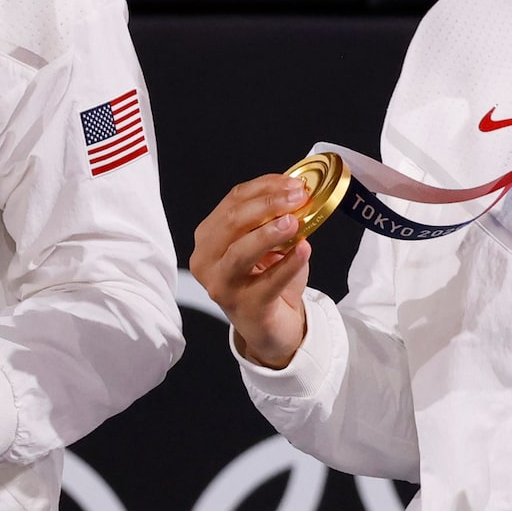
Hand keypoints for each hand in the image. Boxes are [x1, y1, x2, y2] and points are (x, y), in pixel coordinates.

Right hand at [191, 175, 314, 368]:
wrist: (271, 326)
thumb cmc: (266, 280)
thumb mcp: (267, 243)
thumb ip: (273, 219)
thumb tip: (296, 193)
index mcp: (209, 237)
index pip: (232, 202)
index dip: (264, 187)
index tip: (293, 183)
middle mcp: (206, 260)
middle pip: (232, 222)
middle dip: (268, 204)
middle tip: (298, 197)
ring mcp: (221, 285)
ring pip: (240, 251)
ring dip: (268, 233)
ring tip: (294, 222)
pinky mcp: (244, 307)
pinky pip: (267, 282)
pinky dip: (288, 264)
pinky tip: (305, 250)